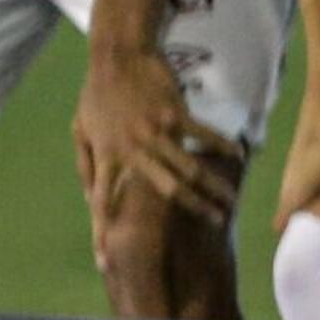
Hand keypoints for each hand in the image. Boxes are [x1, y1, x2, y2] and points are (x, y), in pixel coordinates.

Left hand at [73, 39, 240, 244]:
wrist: (117, 56)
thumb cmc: (97, 95)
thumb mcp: (81, 131)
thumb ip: (87, 166)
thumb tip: (90, 197)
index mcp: (107, 157)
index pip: (101, 203)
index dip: (102, 233)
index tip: (105, 263)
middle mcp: (134, 150)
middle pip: (167, 190)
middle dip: (193, 210)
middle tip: (216, 224)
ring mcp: (158, 132)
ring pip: (191, 168)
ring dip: (213, 187)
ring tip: (231, 200)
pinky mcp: (176, 113)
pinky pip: (203, 135)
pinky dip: (221, 145)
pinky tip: (238, 153)